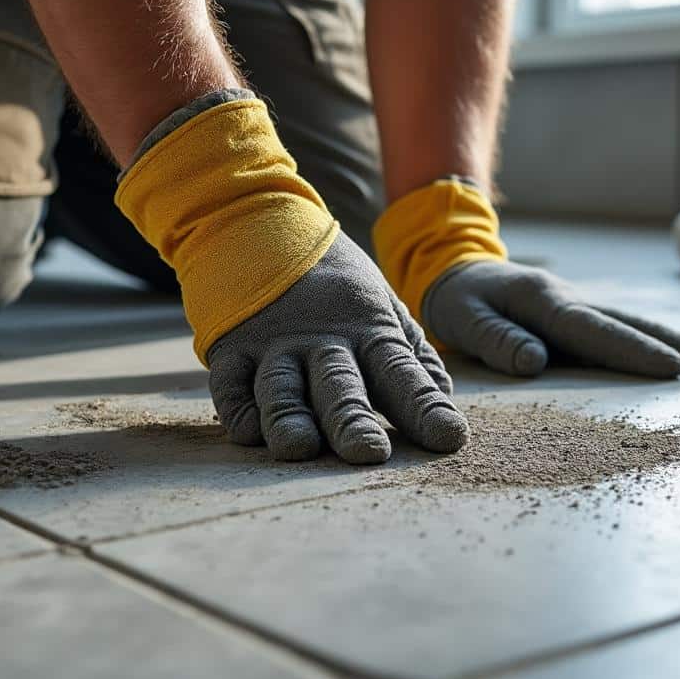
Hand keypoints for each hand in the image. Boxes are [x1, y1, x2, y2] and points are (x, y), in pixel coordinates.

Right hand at [208, 234, 466, 462]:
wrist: (262, 224)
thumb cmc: (335, 283)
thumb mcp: (384, 306)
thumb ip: (412, 357)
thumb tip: (444, 400)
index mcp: (370, 331)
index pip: (403, 373)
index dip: (426, 407)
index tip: (449, 438)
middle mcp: (323, 341)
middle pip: (341, 386)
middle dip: (354, 421)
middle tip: (370, 453)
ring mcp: (274, 345)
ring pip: (282, 388)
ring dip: (290, 418)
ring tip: (300, 447)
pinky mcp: (231, 349)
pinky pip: (230, 385)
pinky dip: (238, 409)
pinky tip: (250, 433)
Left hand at [374, 178, 679, 378]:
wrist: (455, 270)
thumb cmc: (456, 300)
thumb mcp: (460, 318)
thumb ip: (494, 338)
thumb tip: (536, 362)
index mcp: (540, 300)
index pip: (591, 329)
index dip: (631, 349)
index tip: (670, 366)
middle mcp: (565, 298)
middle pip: (621, 322)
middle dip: (664, 341)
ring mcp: (574, 304)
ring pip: (624, 321)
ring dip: (663, 337)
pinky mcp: (574, 314)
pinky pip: (613, 326)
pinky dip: (643, 337)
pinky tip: (669, 350)